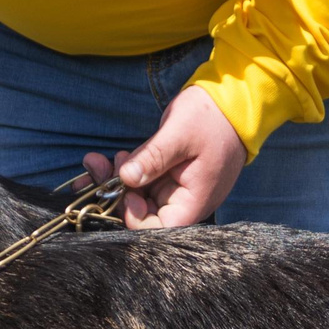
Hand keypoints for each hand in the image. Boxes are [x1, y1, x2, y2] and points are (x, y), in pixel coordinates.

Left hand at [83, 86, 244, 229]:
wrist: (234, 100)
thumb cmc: (214, 117)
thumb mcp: (180, 134)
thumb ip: (154, 158)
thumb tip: (126, 178)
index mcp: (194, 202)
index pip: (158, 228)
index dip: (134, 216)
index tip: (123, 189)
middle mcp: (184, 202)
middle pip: (142, 213)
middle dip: (114, 194)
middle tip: (95, 168)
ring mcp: (175, 190)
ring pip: (138, 196)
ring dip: (114, 181)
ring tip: (97, 161)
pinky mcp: (168, 176)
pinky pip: (142, 182)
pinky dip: (125, 173)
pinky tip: (111, 159)